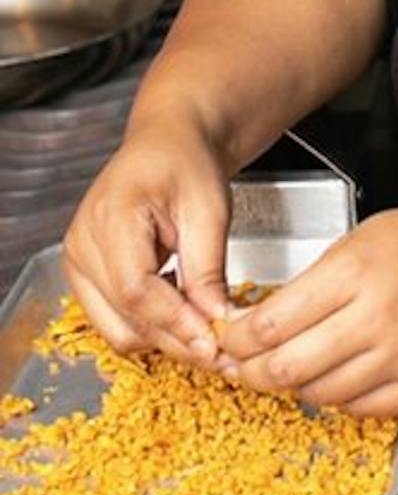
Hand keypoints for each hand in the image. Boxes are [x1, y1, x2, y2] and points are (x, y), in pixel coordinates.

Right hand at [62, 114, 230, 365]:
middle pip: (125, 318)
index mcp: (111, 215)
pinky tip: (183, 309)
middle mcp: (83, 243)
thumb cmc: (187, 162)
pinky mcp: (85, 277)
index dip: (176, 322)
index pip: (136, 289)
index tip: (214, 343)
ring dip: (164, 337)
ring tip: (206, 325)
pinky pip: (115, 320)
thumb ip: (208, 268)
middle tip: (222, 350)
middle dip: (177, 339)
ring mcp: (78, 262)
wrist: (167, 145)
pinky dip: (151, 325)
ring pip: (118, 330)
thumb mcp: (209, 208)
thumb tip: (214, 321)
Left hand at [216, 201, 397, 417]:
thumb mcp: (360, 238)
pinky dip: (339, 397)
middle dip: (252, 371)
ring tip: (291, 368)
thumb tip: (261, 323)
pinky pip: (359, 409)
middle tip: (241, 366)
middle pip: (287, 368)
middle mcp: (377, 319)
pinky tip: (336, 376)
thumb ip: (312, 282)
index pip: (272, 323)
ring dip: (295, 386)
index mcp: (355, 271)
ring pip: (319, 395)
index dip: (238, 339)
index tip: (228, 339)